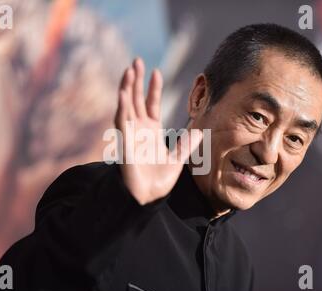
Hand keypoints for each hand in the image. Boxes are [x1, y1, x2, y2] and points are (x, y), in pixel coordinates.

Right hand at [115, 57, 202, 204]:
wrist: (149, 198)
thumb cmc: (159, 181)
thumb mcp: (178, 159)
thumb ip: (186, 144)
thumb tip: (199, 130)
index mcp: (150, 132)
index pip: (150, 104)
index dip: (152, 88)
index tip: (156, 72)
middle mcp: (138, 131)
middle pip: (135, 100)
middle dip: (136, 81)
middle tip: (136, 60)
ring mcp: (130, 135)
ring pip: (126, 106)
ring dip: (127, 88)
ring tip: (129, 70)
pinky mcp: (125, 143)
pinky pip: (122, 122)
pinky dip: (122, 107)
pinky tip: (124, 92)